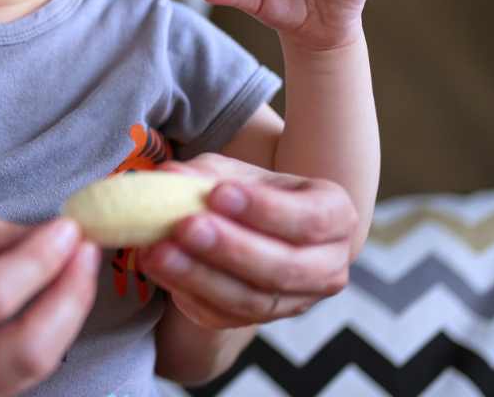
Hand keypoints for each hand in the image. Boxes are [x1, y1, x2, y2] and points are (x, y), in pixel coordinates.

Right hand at [0, 216, 100, 396]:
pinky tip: (52, 306)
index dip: (39, 259)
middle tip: (88, 251)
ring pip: (30, 375)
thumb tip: (31, 232)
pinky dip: (45, 343)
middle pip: (25, 351)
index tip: (68, 226)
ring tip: (77, 272)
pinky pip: (16, 385)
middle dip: (71, 297)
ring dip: (67, 320)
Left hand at [141, 154, 354, 328]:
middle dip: (231, 248)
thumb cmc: (249, 192)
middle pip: (284, 268)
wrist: (254, 228)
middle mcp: (327, 265)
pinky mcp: (259, 321)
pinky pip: (224, 317)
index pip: (310, 219)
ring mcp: (297, 301)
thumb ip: (202, 174)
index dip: (265, 210)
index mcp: (335, 215)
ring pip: (252, 300)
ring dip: (200, 276)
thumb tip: (170, 177)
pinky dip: (188, 293)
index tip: (219, 193)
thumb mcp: (232, 173)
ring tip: (159, 252)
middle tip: (186, 226)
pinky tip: (158, 269)